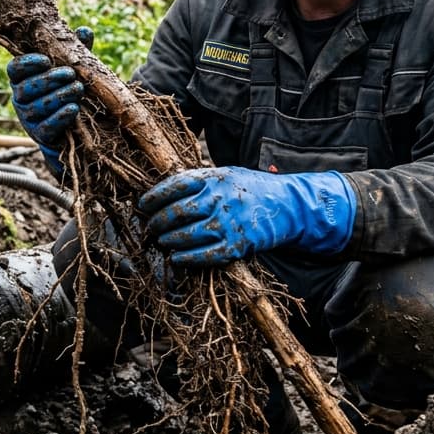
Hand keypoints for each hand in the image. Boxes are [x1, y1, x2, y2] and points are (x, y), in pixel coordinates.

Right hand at [7, 27, 94, 175]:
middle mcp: (20, 98)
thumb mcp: (70, 67)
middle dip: (49, 80)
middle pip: (25, 88)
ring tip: (78, 89)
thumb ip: (74, 50)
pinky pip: (46, 127)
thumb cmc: (65, 88)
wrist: (70, 126)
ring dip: (58, 96)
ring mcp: (28, 118)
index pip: (14, 69)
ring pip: (36, 107)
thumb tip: (85, 32)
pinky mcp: (40, 135)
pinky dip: (60, 117)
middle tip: (70, 74)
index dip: (27, 64)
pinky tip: (73, 108)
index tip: (47, 60)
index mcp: (22, 79)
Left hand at [138, 166, 356, 265]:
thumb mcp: (227, 175)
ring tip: (161, 241)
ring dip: (168, 241)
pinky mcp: (236, 245)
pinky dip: (185, 259)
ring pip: (185, 235)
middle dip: (157, 222)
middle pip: (176, 212)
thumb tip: (165, 194)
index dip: (154, 197)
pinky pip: (203, 255)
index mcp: (215, 178)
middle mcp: (219, 199)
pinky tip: (176, 258)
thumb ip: (200, 182)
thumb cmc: (252, 189)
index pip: (175, 185)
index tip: (143, 204)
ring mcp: (228, 223)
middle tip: (150, 227)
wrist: (290, 205)